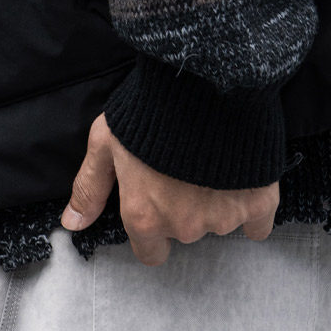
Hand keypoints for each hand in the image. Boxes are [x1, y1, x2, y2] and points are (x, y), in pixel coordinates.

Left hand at [61, 113, 278, 265]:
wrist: (207, 78)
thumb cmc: (150, 108)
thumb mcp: (106, 142)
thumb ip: (90, 187)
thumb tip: (72, 224)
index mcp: (145, 217)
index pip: (151, 252)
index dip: (154, 231)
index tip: (161, 205)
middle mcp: (183, 226)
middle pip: (185, 232)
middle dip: (185, 207)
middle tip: (186, 167)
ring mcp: (223, 217)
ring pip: (220, 223)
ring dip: (217, 201)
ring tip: (214, 161)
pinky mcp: (258, 203)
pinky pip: (258, 225)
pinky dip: (253, 208)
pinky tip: (245, 181)